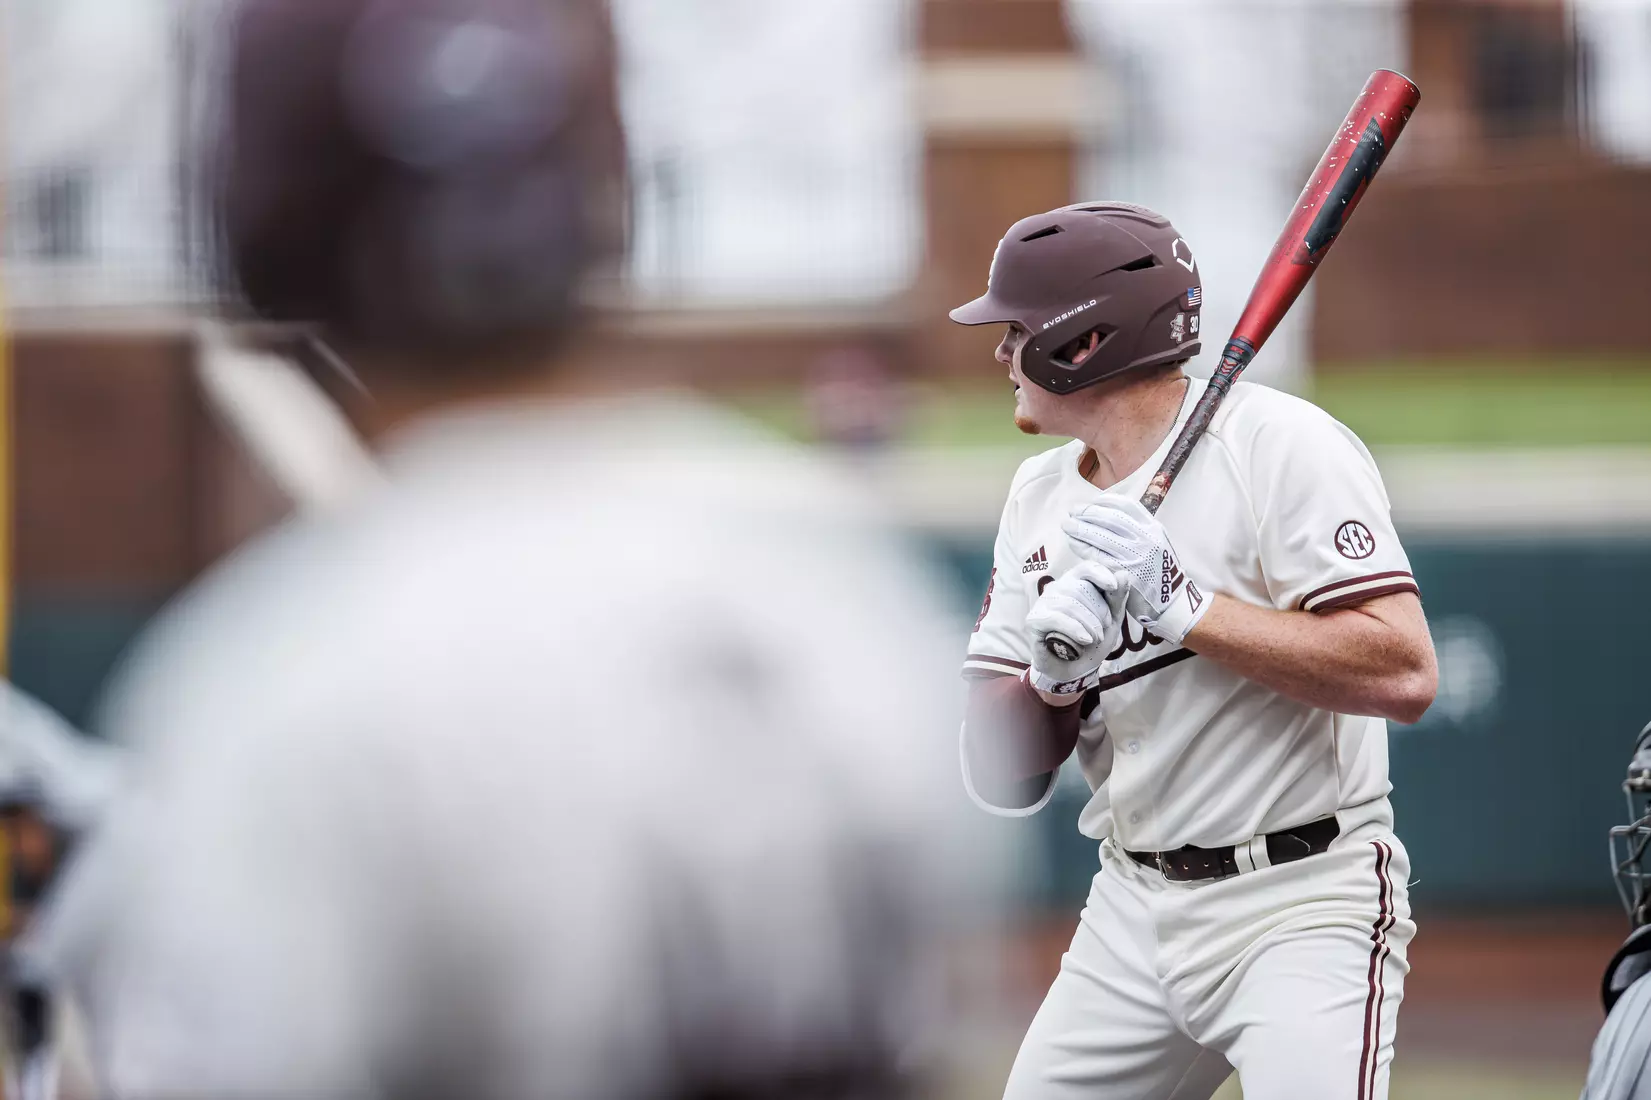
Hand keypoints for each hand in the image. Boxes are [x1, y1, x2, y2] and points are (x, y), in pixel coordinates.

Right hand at [1025, 561, 1127, 697]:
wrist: (1074, 669)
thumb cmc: (1091, 640)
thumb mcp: (1111, 620)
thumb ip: (1116, 599)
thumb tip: (1123, 575)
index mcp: (1075, 583)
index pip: (1086, 568)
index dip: (1100, 574)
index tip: (1113, 587)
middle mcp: (1057, 589)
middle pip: (1080, 589)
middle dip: (1098, 611)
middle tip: (1104, 629)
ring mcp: (1043, 603)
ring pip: (1069, 604)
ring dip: (1089, 624)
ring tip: (1094, 639)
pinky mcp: (1034, 620)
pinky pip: (1056, 618)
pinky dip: (1074, 629)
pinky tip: (1084, 640)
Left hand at [1062, 498, 1209, 644]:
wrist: (1171, 602)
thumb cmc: (1158, 571)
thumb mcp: (1157, 543)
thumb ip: (1138, 529)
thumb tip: (1108, 514)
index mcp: (1153, 528)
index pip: (1126, 506)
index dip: (1104, 502)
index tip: (1090, 503)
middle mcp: (1145, 539)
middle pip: (1110, 519)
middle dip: (1087, 512)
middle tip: (1072, 511)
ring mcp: (1134, 556)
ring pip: (1101, 536)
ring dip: (1080, 528)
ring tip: (1066, 525)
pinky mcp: (1123, 573)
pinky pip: (1097, 555)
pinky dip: (1082, 546)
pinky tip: (1072, 542)